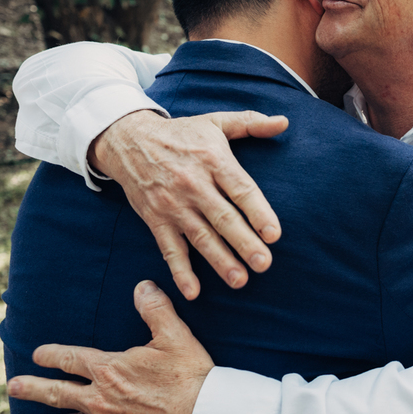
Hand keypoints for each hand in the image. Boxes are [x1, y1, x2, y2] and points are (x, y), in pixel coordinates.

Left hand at [7, 282, 213, 413]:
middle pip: (56, 394)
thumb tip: (142, 286)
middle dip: (32, 388)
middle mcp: (99, 400)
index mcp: (108, 370)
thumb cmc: (190, 375)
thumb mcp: (175, 335)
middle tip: (13, 387)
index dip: (51, 355)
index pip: (69, 359)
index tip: (38, 354)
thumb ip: (155, 309)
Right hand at [91, 110, 288, 299]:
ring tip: (240, 280)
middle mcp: (194, 184)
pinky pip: (170, 249)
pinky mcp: (156, 219)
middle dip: (244, 243)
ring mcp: (173, 205)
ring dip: (219, 261)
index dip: (258, 212)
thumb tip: (284, 122)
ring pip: (200, 237)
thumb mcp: (215, 122)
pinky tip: (193, 291)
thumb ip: (251, 123)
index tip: (274, 233)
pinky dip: (180, 271)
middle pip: (223, 218)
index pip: (240, 189)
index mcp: (213, 160)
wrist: (128, 140)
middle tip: (263, 263)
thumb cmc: (181, 134)